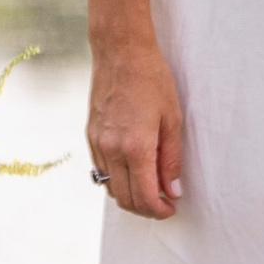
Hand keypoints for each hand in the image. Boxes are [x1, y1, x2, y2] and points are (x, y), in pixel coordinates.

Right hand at [88, 37, 184, 217]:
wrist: (120, 52)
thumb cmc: (152, 80)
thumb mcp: (172, 119)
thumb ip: (171, 159)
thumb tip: (173, 190)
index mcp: (135, 148)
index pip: (144, 197)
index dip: (159, 211)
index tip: (171, 208)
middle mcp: (111, 150)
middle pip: (124, 199)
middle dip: (145, 209)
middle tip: (163, 203)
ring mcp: (97, 144)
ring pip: (110, 188)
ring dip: (130, 196)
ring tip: (150, 187)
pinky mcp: (90, 136)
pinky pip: (101, 170)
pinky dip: (117, 179)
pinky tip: (133, 170)